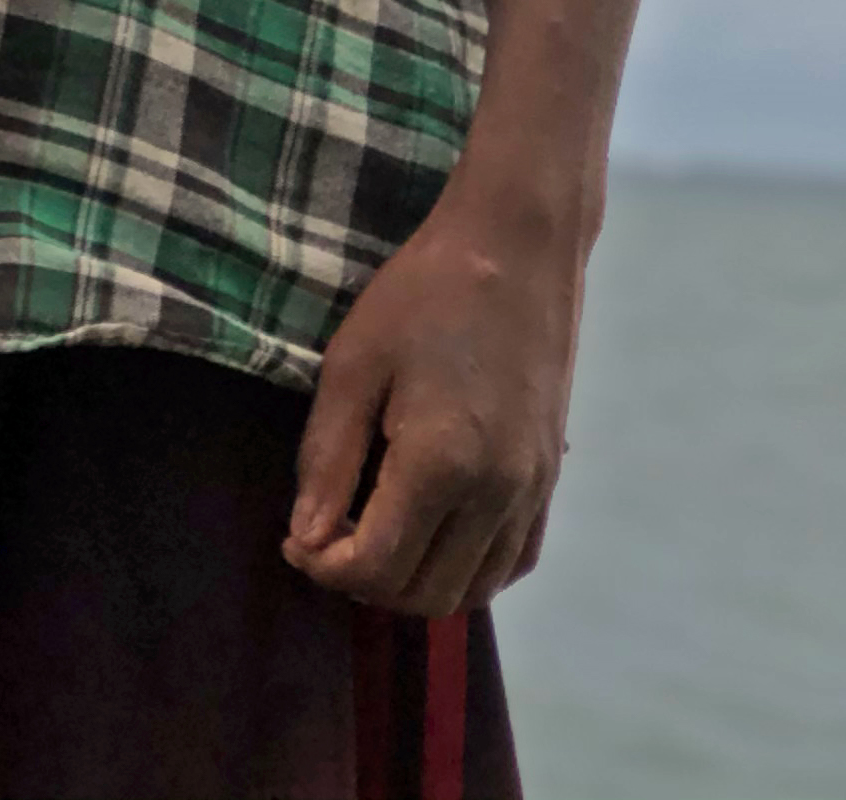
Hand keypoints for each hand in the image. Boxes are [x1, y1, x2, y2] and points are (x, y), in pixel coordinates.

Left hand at [284, 186, 582, 616]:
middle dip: (365, 584)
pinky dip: (469, 572)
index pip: (377, 566)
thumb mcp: (352, 367)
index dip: (324, 568)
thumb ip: (327, 460)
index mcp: (442, 465)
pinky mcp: (552, 479)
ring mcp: (534, 491)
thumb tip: (307, 538)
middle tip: (326, 540)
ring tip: (372, 538)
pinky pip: (516, 562)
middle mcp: (498, 494)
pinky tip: (431, 538)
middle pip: (426, 594)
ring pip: (474, 590)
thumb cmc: (422, 296)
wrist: (516, 250)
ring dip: (416, 585)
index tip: (294, 540)